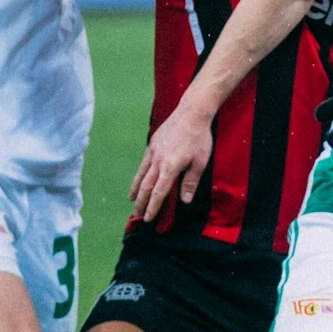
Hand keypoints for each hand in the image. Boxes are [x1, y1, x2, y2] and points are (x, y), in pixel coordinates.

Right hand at [129, 102, 214, 221]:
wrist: (192, 113)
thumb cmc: (199, 138)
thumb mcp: (200, 162)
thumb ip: (190, 182)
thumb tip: (184, 201)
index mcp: (170, 167)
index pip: (159, 192)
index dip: (153, 207)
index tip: (148, 218)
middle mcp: (158, 161)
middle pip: (146, 186)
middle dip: (141, 203)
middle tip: (137, 216)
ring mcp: (153, 152)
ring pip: (141, 175)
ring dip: (136, 191)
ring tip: (132, 201)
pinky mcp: (152, 145)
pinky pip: (143, 164)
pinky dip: (139, 176)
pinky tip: (139, 181)